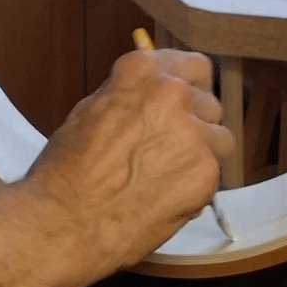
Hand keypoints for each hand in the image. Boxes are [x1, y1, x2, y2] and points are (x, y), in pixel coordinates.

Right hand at [23, 47, 232, 280]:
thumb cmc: (67, 167)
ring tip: (172, 175)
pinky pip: (214, 174)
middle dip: (196, 121)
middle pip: (209, 101)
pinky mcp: (205, 171)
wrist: (66, 220)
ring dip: (203, 153)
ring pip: (219, 137)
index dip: (188, 88)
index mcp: (142, 70)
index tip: (182, 105)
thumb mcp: (92, 109)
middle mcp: (174, 92)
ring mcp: (193, 132)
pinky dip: (198, 186)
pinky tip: (169, 197)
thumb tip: (150, 96)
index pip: (193, 66)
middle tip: (174, 146)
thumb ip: (130, 95)